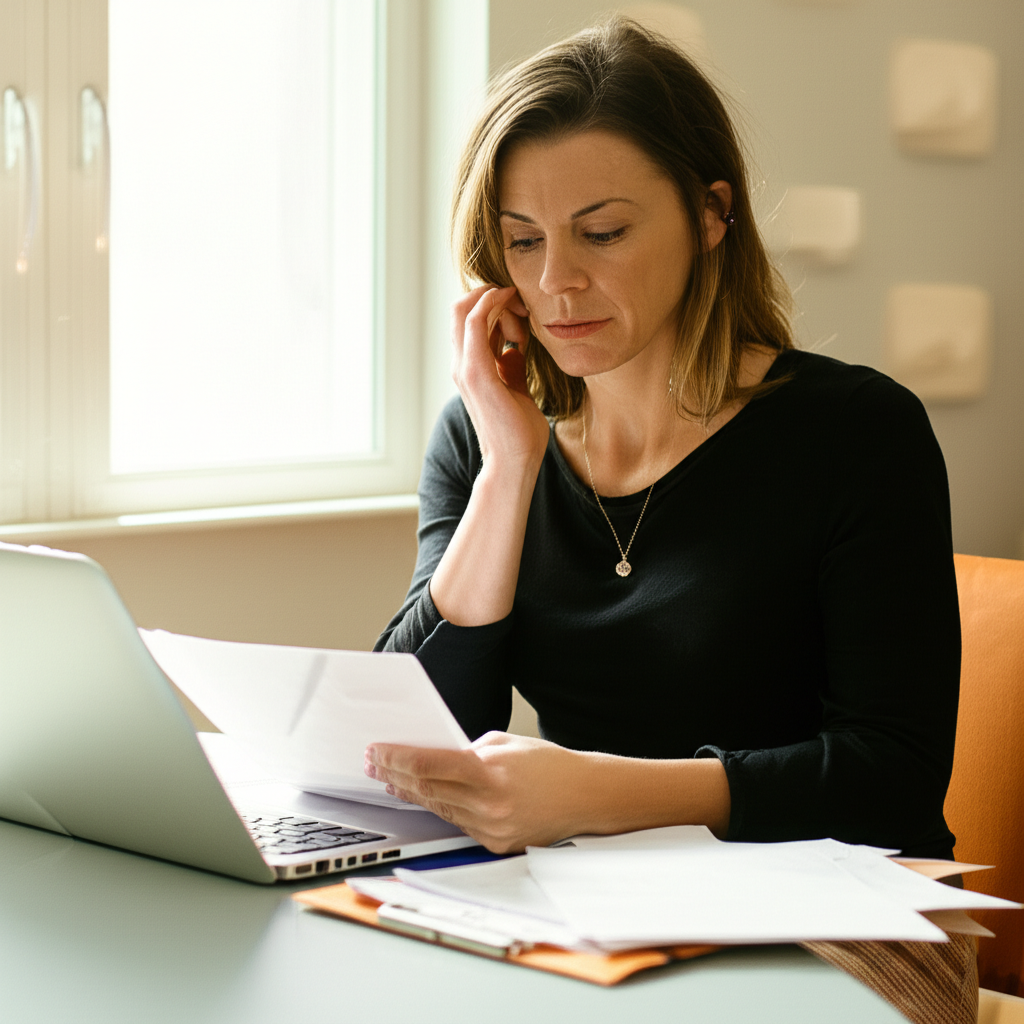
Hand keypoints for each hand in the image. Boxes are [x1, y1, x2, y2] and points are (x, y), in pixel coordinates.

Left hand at [364, 732, 589, 852]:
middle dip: (395, 774)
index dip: (397, 758)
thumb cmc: (550, 765)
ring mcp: (491, 829)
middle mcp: (488, 805)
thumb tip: (436, 757)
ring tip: (390, 778)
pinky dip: (439, 807)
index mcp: (490, 773)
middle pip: (427, 789)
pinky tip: (425, 797)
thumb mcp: (506, 744)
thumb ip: (468, 751)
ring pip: (438, 808)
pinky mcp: (495, 844)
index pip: (429, 765)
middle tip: (374, 763)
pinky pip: (458, 822)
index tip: (377, 750)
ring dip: (411, 792)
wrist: (586, 797)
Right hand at [451, 285, 550, 471]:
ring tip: (524, 315)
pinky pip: (474, 322)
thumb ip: (512, 369)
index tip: (524, 313)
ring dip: (496, 301)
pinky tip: (512, 304)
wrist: (514, 462)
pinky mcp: (476, 372)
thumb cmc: (519, 433)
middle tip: (523, 305)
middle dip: (492, 296)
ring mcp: (464, 368)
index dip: (494, 305)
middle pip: (460, 308)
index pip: (469, 320)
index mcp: (470, 368)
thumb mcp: (518, 390)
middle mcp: (461, 365)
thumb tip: (514, 351)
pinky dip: (491, 304)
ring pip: (465, 309)